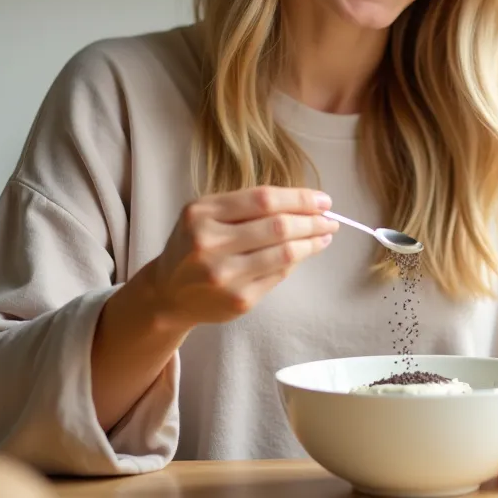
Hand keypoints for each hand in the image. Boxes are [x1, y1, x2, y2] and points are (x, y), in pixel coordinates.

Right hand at [145, 186, 338, 327]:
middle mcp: (210, 244)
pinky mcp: (239, 300)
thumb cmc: (193, 244)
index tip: (322, 200)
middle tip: (330, 219)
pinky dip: (298, 261)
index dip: (299, 198)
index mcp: (202, 214)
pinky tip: (306, 252)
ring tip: (324, 235)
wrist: (167, 292)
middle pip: (278, 226)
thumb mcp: (206, 214)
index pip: (264, 199)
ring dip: (312, 242)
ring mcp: (225, 275)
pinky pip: (279, 275)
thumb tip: (306, 204)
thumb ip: (246, 206)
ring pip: (285, 253)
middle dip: (313, 221)